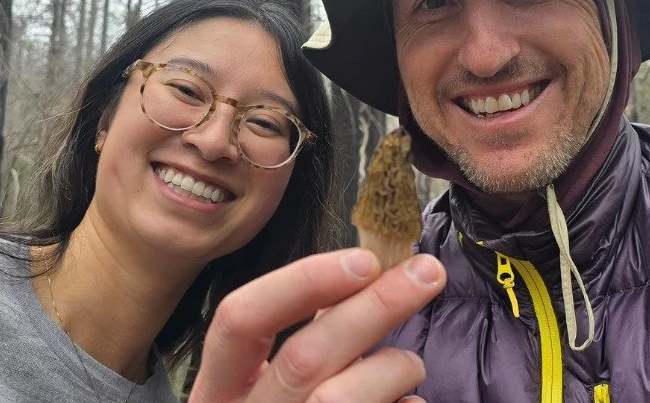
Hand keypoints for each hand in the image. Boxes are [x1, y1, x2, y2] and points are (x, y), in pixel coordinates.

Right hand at [188, 249, 444, 402]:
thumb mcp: (272, 388)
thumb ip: (307, 340)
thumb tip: (364, 279)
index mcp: (221, 391)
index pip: (240, 319)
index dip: (302, 281)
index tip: (364, 259)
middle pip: (306, 356)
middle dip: (376, 306)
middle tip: (429, 272)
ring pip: (342, 399)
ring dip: (394, 367)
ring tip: (409, 365)